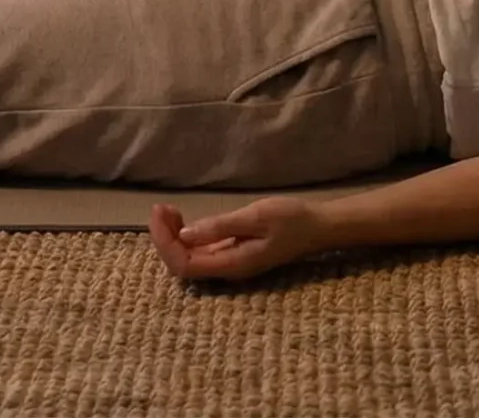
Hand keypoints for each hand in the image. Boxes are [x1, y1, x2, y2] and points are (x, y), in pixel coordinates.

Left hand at [147, 198, 325, 281]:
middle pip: (182, 263)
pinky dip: (187, 236)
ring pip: (189, 258)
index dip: (165, 242)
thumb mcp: (256, 217)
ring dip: (173, 236)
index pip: (184, 264)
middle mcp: (227, 270)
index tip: (160, 212)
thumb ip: (220, 227)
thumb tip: (185, 235)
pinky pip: (201, 251)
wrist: (318, 227)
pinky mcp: (233, 254)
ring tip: (167, 210)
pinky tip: (184, 219)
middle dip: (164, 238)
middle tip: (161, 207)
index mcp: (232, 265)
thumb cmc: (291, 219)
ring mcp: (230, 264)